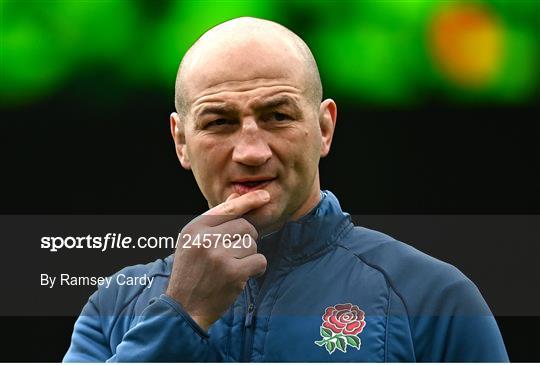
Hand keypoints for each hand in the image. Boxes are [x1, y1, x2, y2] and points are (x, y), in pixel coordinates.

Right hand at [166, 190, 269, 330]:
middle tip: (236, 254)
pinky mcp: (232, 273)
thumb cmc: (192, 272)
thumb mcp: (193, 242)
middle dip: (247, 239)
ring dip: (249, 256)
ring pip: (252, 244)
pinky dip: (256, 269)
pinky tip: (243, 275)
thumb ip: (215, 220)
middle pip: (245, 226)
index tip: (265, 196)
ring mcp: (218, 256)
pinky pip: (259, 260)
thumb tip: (236, 196)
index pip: (227, 208)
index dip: (248, 201)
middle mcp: (204, 239)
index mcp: (194, 229)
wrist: (184, 308)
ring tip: (233, 267)